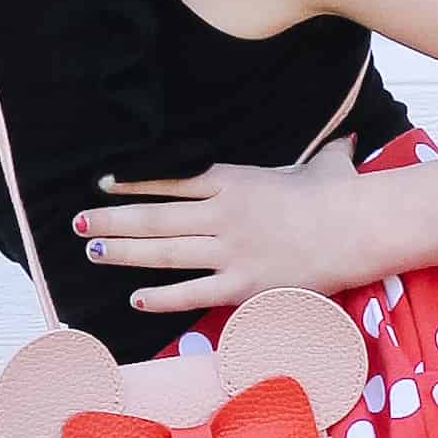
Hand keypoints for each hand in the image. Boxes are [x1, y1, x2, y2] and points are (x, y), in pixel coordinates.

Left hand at [72, 151, 381, 313]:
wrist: (360, 228)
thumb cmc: (343, 195)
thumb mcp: (325, 165)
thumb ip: (325, 153)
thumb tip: (349, 139)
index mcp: (233, 181)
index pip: (171, 179)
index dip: (132, 181)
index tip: (103, 182)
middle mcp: (222, 215)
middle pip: (154, 217)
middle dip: (111, 220)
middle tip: (77, 222)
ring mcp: (230, 251)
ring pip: (164, 252)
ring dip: (124, 252)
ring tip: (91, 251)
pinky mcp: (243, 285)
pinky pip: (193, 293)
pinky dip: (161, 296)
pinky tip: (135, 298)